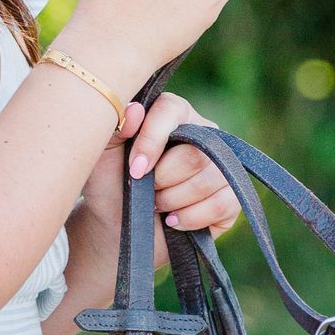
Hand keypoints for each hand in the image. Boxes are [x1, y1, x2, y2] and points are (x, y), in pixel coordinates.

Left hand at [75, 93, 240, 272]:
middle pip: (193, 154)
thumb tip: (135, 109)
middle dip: (162, 181)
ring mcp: (221, 165)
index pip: (171, 111)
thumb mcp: (101, 153)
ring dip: (172, 201)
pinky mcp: (232, 197)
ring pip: (207, 181)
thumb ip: (115, 126)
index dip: (151, 141)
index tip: (134, 169)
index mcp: (172, 114)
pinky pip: (222, 205)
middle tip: (145, 191)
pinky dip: (191, 218)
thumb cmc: (109, 182)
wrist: (119, 225)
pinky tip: (173, 220)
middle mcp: (203, 134)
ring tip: (156, 204)